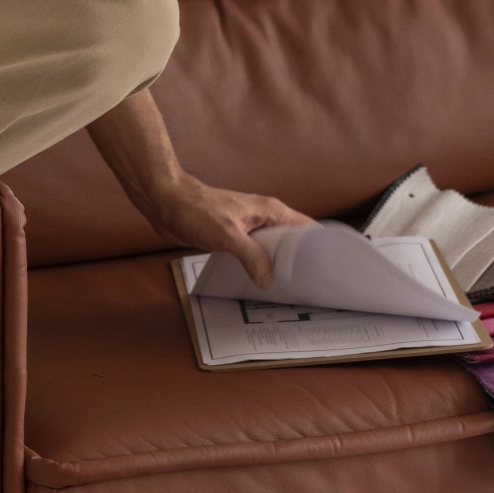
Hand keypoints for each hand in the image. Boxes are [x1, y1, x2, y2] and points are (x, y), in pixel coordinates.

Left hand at [142, 175, 311, 288]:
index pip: (307, 228)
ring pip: (273, 250)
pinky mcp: (235, 237)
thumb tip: (269, 279)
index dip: (319, 246)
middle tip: (307, 287)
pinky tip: (257, 283)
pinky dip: (258, 267)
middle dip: (299, 262)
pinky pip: (255, 255)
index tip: (327, 267)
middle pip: (293, 242)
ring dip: (277, 267)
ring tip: (286, 289)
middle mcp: (264, 218)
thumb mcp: (228, 235)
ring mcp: (250, 228)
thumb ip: (252, 257)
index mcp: (271, 210)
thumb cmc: (195, 209)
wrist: (166, 203)